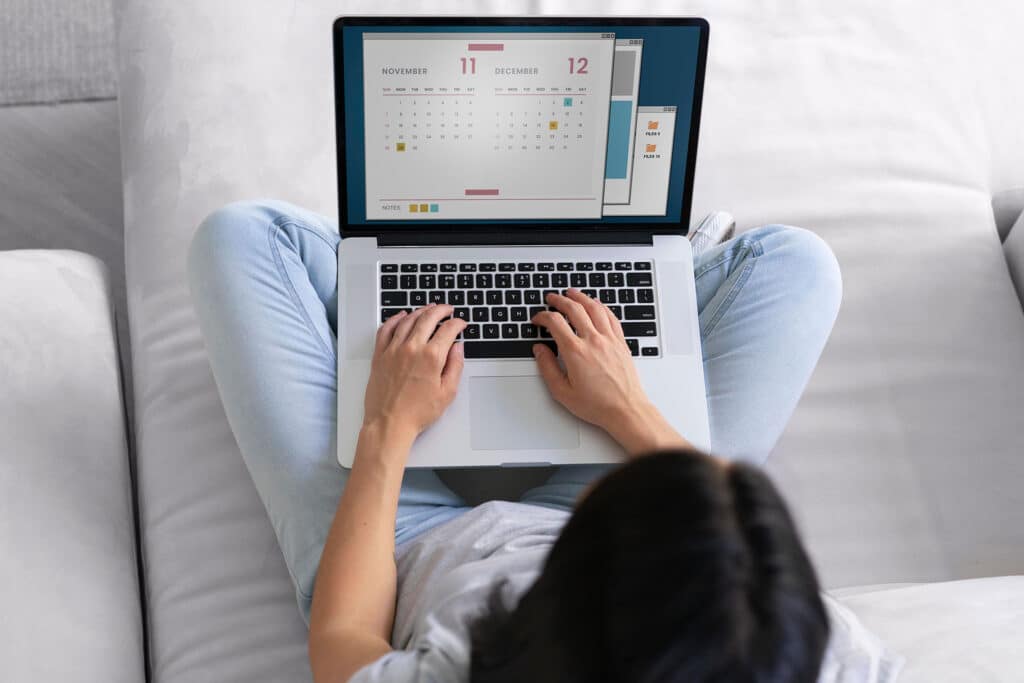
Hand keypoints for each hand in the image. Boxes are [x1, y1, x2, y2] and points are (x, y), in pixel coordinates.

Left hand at [362, 304, 465, 444]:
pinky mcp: (380, 355)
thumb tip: (458, 348)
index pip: (448, 330)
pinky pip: (386, 329)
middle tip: (447, 309)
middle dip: (441, 310)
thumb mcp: (447, 393)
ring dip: (420, 311)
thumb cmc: (417, 413)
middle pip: (428, 318)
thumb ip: (455, 366)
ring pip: (408, 320)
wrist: (389, 423)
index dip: (457, 323)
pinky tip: (401, 316)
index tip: (461, 323)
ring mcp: (393, 349)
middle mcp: (412, 348)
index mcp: (431, 357)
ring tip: (428, 309)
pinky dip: (395, 319)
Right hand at [531, 289, 688, 456]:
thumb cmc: (597, 405)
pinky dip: (601, 306)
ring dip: (580, 297)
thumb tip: (539, 350)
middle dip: (559, 300)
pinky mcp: (620, 342)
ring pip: (594, 308)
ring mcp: (609, 340)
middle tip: (552, 298)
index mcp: (575, 352)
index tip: (538, 319)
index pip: (554, 322)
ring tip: (572, 293)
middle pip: (574, 309)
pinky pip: (610, 317)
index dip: (542, 316)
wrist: (626, 410)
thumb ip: (547, 368)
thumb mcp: (562, 392)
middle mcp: (593, 341)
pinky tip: (596, 304)